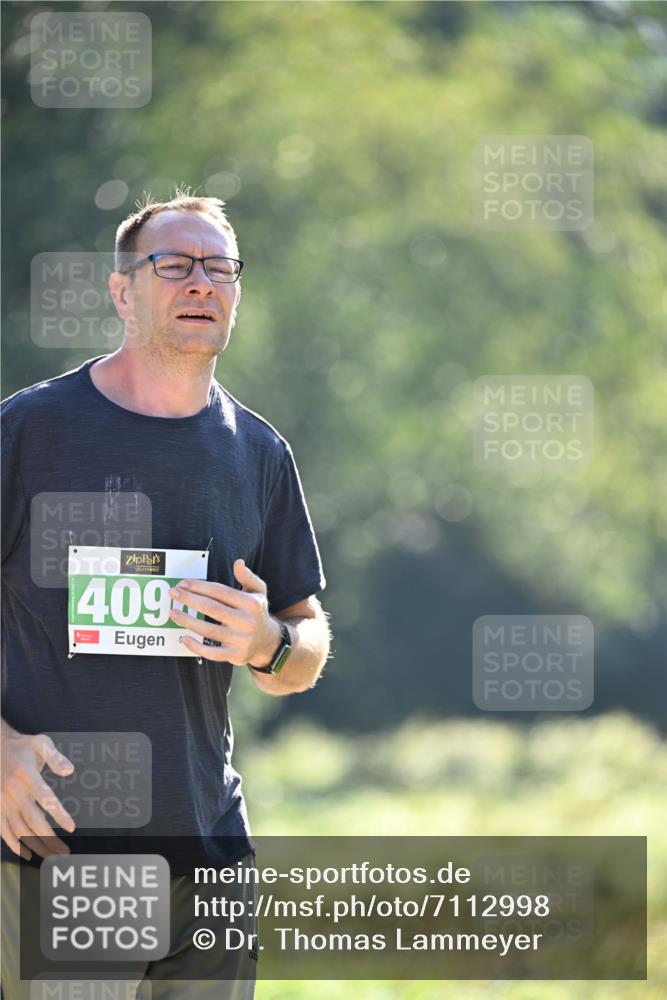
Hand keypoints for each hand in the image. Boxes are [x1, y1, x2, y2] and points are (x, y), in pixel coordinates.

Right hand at [1, 723, 76, 860]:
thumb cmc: (21, 746)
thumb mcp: (40, 743)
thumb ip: (55, 757)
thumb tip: (69, 771)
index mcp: (26, 775)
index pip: (46, 799)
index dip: (59, 814)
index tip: (71, 827)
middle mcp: (14, 791)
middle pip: (33, 819)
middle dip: (48, 837)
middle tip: (62, 851)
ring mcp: (2, 801)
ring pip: (18, 828)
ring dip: (33, 843)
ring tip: (49, 855)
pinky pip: (3, 829)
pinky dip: (13, 843)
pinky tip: (25, 852)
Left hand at [169, 558, 280, 665]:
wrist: (268, 642)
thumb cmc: (256, 612)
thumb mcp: (258, 592)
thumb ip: (248, 577)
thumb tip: (238, 563)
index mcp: (251, 603)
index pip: (220, 592)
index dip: (200, 586)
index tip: (183, 583)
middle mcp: (246, 621)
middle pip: (212, 608)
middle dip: (189, 599)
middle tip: (173, 593)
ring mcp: (241, 640)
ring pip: (208, 630)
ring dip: (188, 621)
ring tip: (173, 612)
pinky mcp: (235, 655)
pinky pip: (212, 653)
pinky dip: (196, 646)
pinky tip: (184, 638)